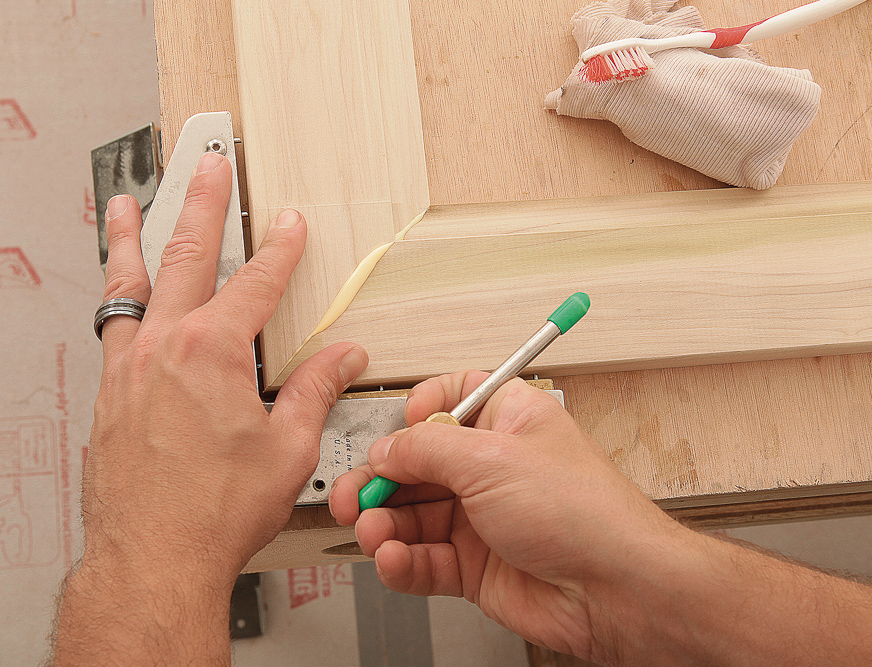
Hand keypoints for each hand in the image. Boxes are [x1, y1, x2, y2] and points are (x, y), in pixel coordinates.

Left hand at [56, 151, 367, 663]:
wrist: (154, 556)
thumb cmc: (214, 510)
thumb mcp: (289, 447)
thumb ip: (316, 390)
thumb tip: (343, 357)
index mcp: (212, 352)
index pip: (255, 283)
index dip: (281, 249)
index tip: (291, 224)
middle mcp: (162, 348)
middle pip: (184, 257)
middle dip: (202, 206)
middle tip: (208, 168)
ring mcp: (127, 369)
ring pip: (129, 284)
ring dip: (133, 238)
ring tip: (128, 205)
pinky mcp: (109, 395)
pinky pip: (112, 327)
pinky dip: (118, 297)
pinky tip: (121, 295)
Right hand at [330, 372, 683, 660]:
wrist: (616, 590)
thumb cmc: (585, 513)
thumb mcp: (492, 460)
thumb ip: (426, 449)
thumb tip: (385, 447)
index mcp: (508, 422)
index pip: (452, 399)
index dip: (417, 412)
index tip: (394, 430)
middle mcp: (494, 468)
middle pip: (418, 464)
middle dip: (382, 480)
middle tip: (356, 495)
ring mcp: (483, 519)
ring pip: (413, 516)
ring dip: (385, 525)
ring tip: (372, 532)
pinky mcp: (476, 566)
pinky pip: (423, 560)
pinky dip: (402, 562)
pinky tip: (394, 560)